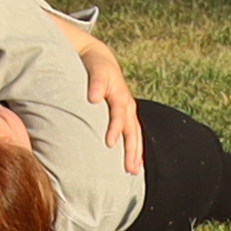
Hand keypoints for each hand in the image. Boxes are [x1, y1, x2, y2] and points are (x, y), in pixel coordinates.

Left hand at [70, 31, 146, 173]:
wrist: (100, 60)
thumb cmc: (96, 67)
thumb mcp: (96, 70)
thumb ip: (96, 84)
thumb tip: (94, 98)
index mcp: (120, 96)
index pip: (119, 115)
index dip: (115, 129)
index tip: (109, 144)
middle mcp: (128, 105)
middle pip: (132, 131)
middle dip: (132, 150)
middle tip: (130, 168)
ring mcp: (129, 111)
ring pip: (135, 135)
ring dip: (136, 153)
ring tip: (134, 171)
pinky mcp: (126, 115)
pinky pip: (133, 134)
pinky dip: (135, 148)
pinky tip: (134, 163)